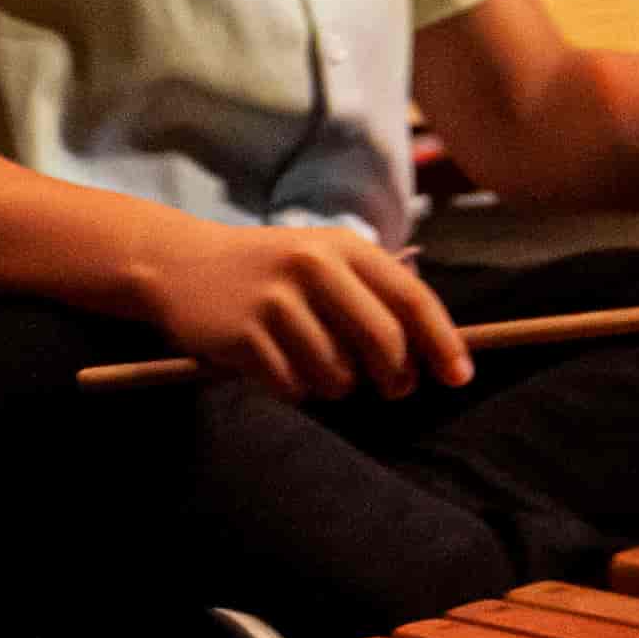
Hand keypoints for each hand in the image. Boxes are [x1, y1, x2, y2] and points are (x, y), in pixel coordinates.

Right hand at [141, 220, 472, 402]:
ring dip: (335, 386)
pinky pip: (292, 386)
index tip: (459, 377)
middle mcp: (312, 267)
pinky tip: (275, 367)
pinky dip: (293, 390)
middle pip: (383, 343)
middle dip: (396, 377)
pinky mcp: (242, 334)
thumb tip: (430, 355)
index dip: (443, 343)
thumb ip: (374, 296)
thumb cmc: (268, 272)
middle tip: (392, 389)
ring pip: (337, 373)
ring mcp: (275, 300)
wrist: (178, 263)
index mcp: (342, 247)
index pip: (412, 300)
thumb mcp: (322, 262)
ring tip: (315, 368)